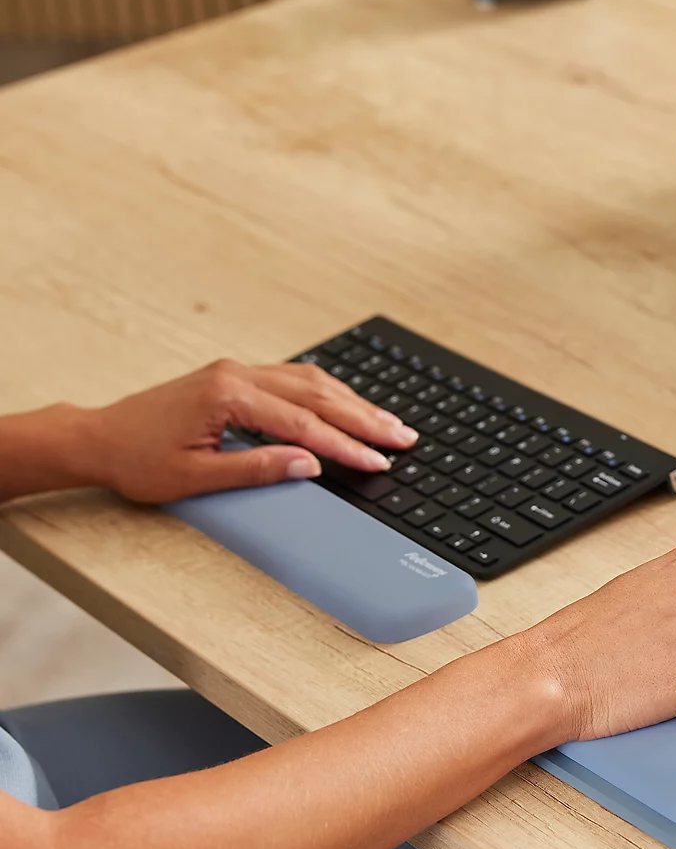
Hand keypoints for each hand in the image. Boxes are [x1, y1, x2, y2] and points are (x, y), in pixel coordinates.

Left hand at [79, 359, 418, 502]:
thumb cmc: (137, 460)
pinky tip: (350, 405)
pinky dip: (329, 394)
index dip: (346, 444)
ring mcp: (239, 371)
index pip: (304, 424)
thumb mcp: (194, 478)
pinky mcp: (237, 376)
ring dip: (354, 402)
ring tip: (388, 423)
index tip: (377, 460)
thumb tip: (309, 464)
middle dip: (365, 418)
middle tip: (403, 437)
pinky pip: (296, 379)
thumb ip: (256, 469)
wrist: (98, 437)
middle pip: (318, 395)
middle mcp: (238, 374)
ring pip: (312, 381)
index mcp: (228, 395)